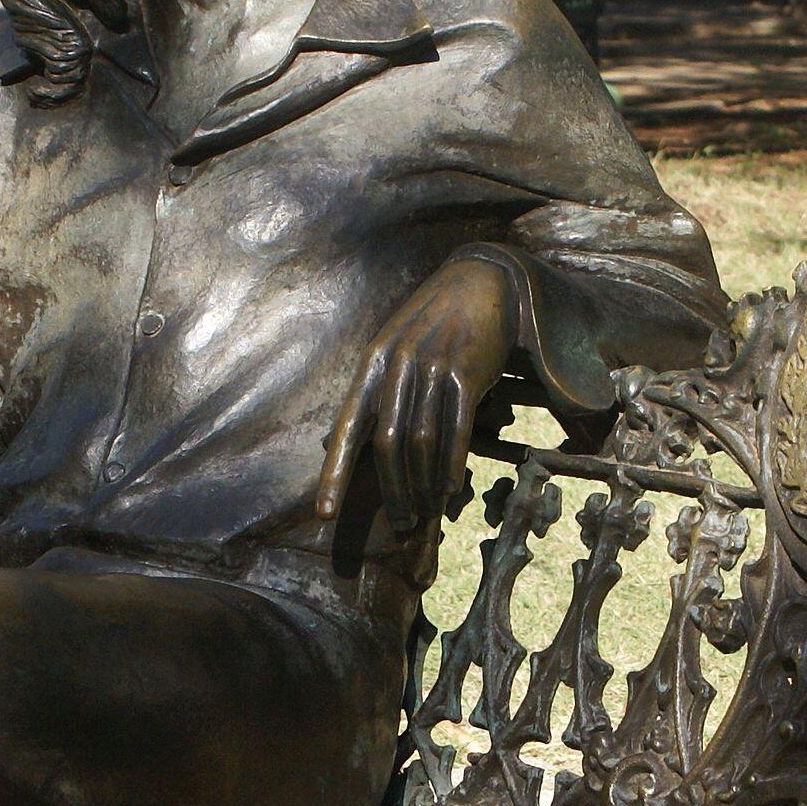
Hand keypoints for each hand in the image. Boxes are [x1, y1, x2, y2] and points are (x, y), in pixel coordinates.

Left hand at [317, 256, 519, 532]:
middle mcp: (398, 365)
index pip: (347, 427)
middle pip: (388, 442)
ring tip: (424, 512)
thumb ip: (375, 391)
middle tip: (400, 523)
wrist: (482, 281)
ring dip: (422, 484)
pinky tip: (450, 488)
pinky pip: (457, 427)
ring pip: (422, 440)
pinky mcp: (469, 370)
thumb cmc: (434, 323)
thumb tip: (343, 439)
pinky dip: (452, 463)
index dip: (334, 473)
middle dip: (392, 489)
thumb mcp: (393, 348)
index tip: (324, 513)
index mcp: (372, 364)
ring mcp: (434, 367)